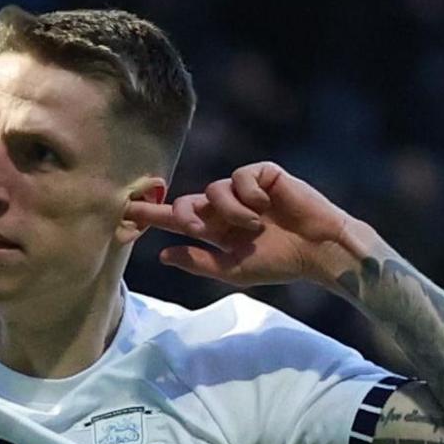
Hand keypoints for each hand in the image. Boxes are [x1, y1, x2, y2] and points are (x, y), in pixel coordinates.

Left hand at [125, 162, 383, 290]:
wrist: (318, 250)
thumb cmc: (280, 262)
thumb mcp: (233, 268)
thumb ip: (198, 261)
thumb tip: (161, 255)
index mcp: (218, 231)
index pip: (178, 221)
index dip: (153, 216)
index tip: (125, 212)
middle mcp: (226, 208)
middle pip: (188, 201)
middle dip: (182, 213)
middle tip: (195, 226)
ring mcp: (244, 190)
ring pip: (213, 190)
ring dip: (229, 211)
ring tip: (253, 226)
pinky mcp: (263, 174)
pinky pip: (239, 177)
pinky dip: (248, 194)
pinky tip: (265, 206)